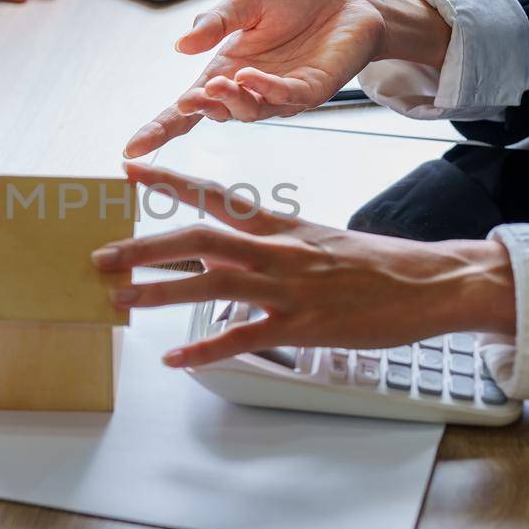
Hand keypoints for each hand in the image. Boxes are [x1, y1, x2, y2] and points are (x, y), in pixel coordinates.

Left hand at [91, 163, 515, 365]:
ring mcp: (287, 287)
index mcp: (279, 226)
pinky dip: (203, 349)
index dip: (169, 182)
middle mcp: (276, 250)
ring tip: (119, 301)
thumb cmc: (374, 266)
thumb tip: (232, 252)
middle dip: (144, 247)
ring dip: (158, 292)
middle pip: (196, 239)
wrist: (427, 284)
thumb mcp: (318, 241)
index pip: (214, 196)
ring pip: (208, 283)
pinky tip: (175, 358)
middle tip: (102, 256)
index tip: (129, 170)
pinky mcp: (302, 324)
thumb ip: (272, 245)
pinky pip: (241, 337)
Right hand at [123, 0, 450, 156]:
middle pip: (211, 115)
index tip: (131, 149)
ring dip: (229, 101)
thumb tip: (180, 44)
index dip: (158, 129)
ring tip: (219, 82)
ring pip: (246, 112)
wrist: (351, 1)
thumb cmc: (298, 3)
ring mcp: (278, 96)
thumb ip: (214, 22)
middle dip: (196, 112)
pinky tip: (252, 77)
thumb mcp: (246, 4)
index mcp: (223, 70)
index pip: (185, 108)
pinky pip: (283, 99)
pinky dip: (264, 91)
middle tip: (189, 99)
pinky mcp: (310, 93)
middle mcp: (247, 90)